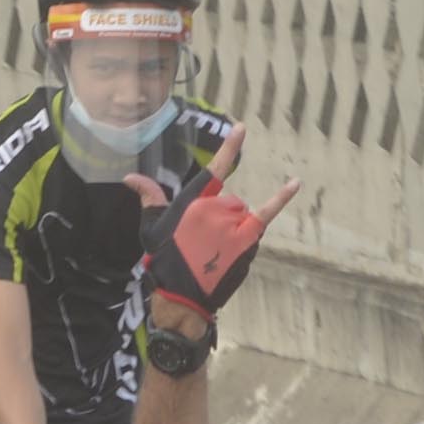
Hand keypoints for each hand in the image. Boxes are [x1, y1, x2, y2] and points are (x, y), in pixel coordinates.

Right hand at [140, 139, 284, 327]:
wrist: (181, 296)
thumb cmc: (163, 260)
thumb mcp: (151, 227)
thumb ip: (148, 196)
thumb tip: (129, 177)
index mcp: (192, 202)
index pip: (215, 169)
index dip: (229, 148)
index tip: (242, 128)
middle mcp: (215, 208)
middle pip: (228, 202)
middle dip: (219, 218)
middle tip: (202, 244)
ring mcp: (234, 223)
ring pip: (241, 213)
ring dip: (232, 226)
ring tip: (214, 251)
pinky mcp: (248, 238)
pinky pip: (266, 213)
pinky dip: (281, 198)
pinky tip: (294, 183)